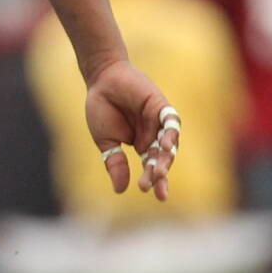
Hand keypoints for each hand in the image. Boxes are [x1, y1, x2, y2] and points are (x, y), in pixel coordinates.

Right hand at [85, 59, 179, 201]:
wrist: (101, 79)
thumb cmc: (101, 108)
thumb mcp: (106, 141)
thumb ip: (115, 163)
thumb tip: (121, 190)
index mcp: (142, 144)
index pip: (151, 166)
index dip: (153, 180)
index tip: (150, 194)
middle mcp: (154, 135)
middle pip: (162, 158)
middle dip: (160, 174)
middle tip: (157, 189)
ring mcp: (158, 121)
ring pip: (168, 143)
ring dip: (165, 158)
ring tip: (159, 172)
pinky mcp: (161, 106)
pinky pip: (170, 121)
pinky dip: (170, 133)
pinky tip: (165, 144)